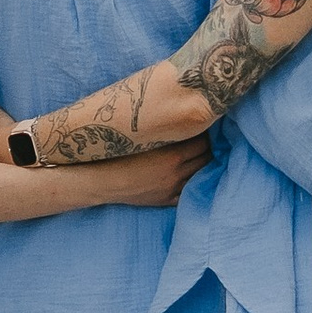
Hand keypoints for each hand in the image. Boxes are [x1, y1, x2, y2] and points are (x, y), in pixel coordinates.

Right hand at [80, 135, 212, 208]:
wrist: (104, 180)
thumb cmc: (118, 152)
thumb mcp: (141, 135)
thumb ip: (161, 127)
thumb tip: (174, 112)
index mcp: (173, 155)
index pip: (203, 141)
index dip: (205, 131)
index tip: (201, 123)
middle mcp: (177, 172)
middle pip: (206, 157)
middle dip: (207, 146)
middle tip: (204, 136)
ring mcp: (173, 188)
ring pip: (201, 174)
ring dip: (202, 163)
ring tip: (200, 152)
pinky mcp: (167, 200)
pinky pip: (189, 192)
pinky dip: (193, 182)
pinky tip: (192, 173)